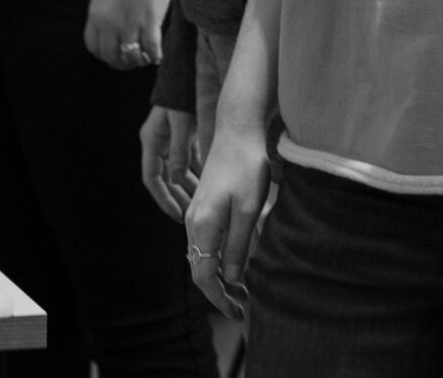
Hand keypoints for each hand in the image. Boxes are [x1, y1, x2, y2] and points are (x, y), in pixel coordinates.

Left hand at [84, 0, 170, 70]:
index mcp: (96, 14)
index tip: (116, 53)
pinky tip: (158, 54)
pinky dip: (155, 56)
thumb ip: (106, 14)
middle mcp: (109, 23)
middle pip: (112, 57)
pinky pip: (151, 50)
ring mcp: (129, 23)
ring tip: (146, 56)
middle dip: (123, 62)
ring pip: (132, 57)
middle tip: (133, 59)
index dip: (106, 54)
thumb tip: (114, 35)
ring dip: (139, 61)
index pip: (94, 47)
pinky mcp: (149, 21)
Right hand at [139, 105, 201, 221]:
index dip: (164, 199)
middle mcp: (158, 142)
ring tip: (202, 204)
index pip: (152, 178)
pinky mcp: (183, 135)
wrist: (189, 69)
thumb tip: (176, 180)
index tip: (177, 215)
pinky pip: (186, 160)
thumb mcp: (181, 123)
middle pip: (165, 178)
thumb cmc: (183, 94)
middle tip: (192, 215)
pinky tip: (209, 184)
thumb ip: (179, 151)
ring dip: (188, 187)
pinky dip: (195, 173)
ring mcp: (170, 139)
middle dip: (178, 197)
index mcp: (152, 141)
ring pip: (176, 171)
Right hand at [183, 118, 268, 319]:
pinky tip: (235, 261)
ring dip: (220, 276)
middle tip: (244, 306)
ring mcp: (196, 213)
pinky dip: (218, 259)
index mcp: (203, 225)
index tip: (238, 313)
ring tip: (243, 289)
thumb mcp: (249, 208)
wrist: (237, 130)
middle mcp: (193, 221)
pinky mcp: (204, 206)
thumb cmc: (247, 166)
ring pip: (202, 256)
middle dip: (220, 292)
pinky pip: (205, 242)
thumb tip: (231, 278)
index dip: (219, 298)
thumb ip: (238, 245)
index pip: (204, 275)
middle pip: (200, 269)